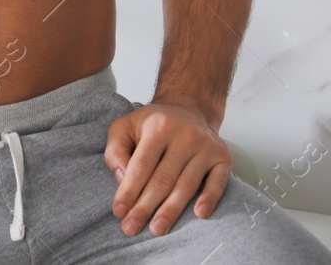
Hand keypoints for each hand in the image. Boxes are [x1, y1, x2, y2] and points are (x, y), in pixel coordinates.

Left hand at [104, 101, 232, 236]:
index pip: (141, 165)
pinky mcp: (223, 157)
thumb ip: (116, 150)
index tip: (119, 211)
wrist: (189, 108)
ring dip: (172, 210)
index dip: (129, 190)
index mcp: (157, 127)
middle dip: (146, 207)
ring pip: (187, 185)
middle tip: (132, 228)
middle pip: (163, 179)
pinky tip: (199, 215)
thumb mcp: (125, 126)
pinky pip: (218, 182)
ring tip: (158, 229)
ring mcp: (206, 147)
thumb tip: (121, 179)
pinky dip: (210, 198)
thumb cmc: (153, 124)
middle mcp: (184, 136)